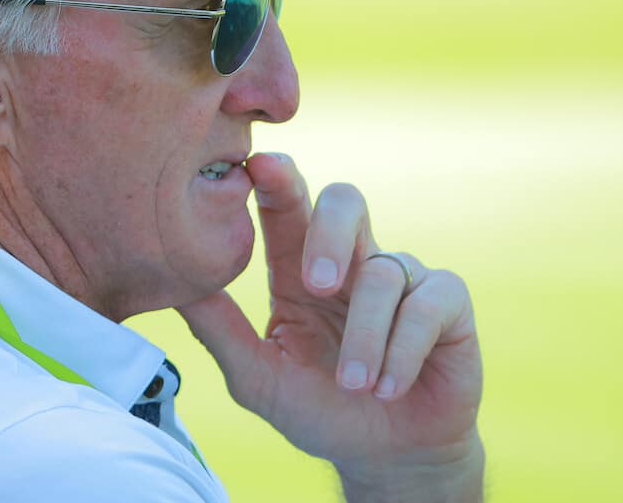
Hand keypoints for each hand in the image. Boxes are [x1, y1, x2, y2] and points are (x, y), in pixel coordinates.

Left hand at [177, 153, 483, 499]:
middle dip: (328, 232)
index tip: (259, 166)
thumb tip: (176, 287)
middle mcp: (351, 261)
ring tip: (354, 385)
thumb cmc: (318, 409)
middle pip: (345, 201)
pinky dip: (403, 350)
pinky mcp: (446, 302)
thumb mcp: (259, 378)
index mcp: (299, 268)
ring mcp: (401, 277)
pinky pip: (427, 304)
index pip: (288, 208)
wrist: (385, 456)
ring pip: (383, 272)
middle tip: (314, 286)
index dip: (277, 180)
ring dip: (366, 337)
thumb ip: (221, 332)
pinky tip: (387, 387)